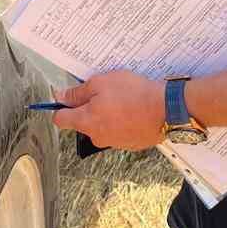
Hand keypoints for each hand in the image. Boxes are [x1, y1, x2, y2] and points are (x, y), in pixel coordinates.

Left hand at [52, 72, 168, 151]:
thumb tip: (61, 96)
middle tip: (103, 92)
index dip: (61, 106)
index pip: (60, 119)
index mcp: (86, 122)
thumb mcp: (100, 83)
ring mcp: (114, 142)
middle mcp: (97, 136)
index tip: (65, 98)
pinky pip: (119, 131)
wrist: (166, 109)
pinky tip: (133, 109)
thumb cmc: (133, 94)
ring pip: (103, 126)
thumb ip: (77, 92)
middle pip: (83, 122)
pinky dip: (123, 121)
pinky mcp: (130, 144)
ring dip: (108, 114)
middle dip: (89, 108)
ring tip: (123, 100)